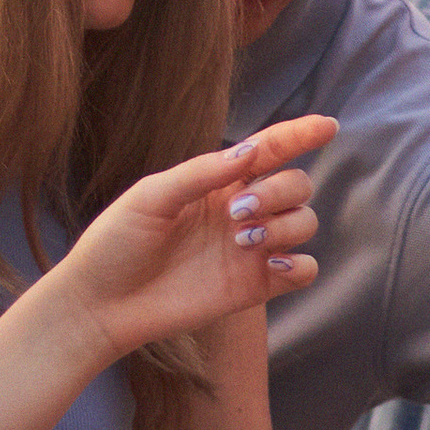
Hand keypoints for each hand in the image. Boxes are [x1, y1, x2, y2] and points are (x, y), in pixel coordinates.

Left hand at [55, 121, 329, 363]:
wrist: (101, 304)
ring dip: (286, 224)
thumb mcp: (151, 196)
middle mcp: (241, 211)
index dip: (301, 134)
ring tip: (242, 240)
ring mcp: (250, 250)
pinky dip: (300, 264)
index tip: (328, 125)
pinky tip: (272, 264)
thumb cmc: (116, 243)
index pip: (271, 150)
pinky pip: (303, 271)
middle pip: (296, 184)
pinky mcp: (253, 287)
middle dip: (279, 190)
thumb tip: (250, 150)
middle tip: (238, 212)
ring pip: (305, 222)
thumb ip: (202, 173)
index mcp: (218, 182)